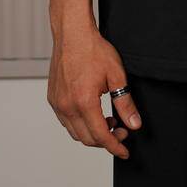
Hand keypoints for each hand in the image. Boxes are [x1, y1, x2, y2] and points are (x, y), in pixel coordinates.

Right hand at [47, 24, 142, 159]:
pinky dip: (80, 124)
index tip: (125, 152)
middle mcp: (68, 106)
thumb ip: (125, 103)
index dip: (115, 147)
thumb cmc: (93, 50)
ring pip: (75, 133)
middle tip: (121, 130)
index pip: (101, 136)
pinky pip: (66, 121)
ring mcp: (58, 103)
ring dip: (93, 133)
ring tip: (109, 120)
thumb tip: (134, 124)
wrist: (72, 34)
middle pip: (87, 139)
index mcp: (84, 102)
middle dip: (106, 140)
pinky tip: (92, 113)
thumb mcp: (116, 75)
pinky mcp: (53, 99)